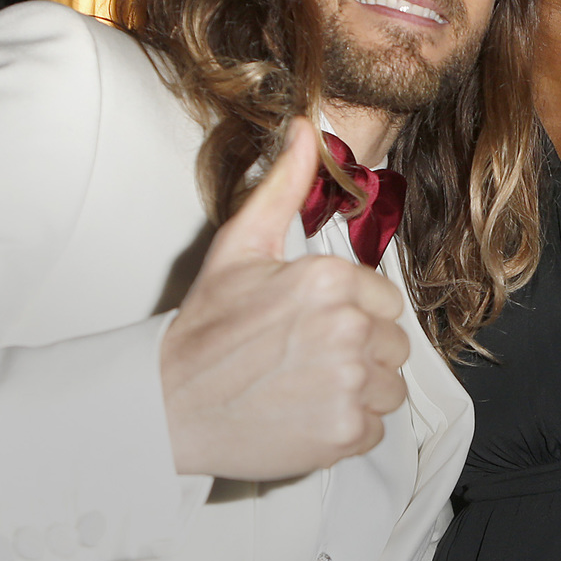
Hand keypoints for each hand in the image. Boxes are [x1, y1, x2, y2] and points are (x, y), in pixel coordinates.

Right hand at [160, 117, 409, 481]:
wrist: (167, 405)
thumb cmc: (204, 330)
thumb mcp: (239, 246)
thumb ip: (283, 187)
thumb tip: (304, 130)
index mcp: (328, 279)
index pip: (385, 301)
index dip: (353, 315)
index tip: (313, 327)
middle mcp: (347, 327)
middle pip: (393, 345)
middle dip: (358, 353)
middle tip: (304, 360)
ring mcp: (348, 382)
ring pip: (390, 387)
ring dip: (358, 391)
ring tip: (305, 387)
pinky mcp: (345, 430)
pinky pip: (376, 428)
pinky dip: (347, 428)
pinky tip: (305, 414)